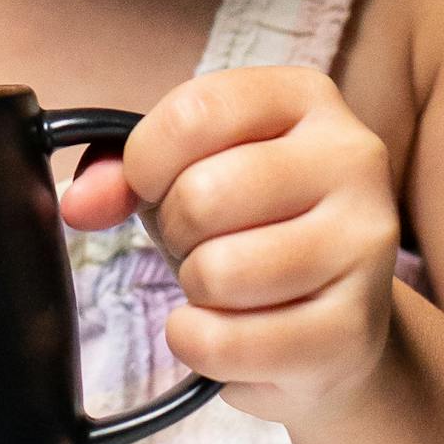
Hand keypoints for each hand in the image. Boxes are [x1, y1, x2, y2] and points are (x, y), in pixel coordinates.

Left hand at [59, 67, 400, 425]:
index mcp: (307, 97)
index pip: (195, 112)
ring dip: (195, 291)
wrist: (336, 325)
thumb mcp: (191, 173)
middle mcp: (353, 158)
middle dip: (176, 232)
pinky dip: (201, 345)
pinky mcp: (354, 330)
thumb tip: (79, 203)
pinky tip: (230, 332)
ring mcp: (364, 246)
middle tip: (202, 243)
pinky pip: (228, 343)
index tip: (151, 186)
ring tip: (226, 286)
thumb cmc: (256, 230)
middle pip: (203, 195)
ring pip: (218, 272)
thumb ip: (124, 171)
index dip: (146, 161)